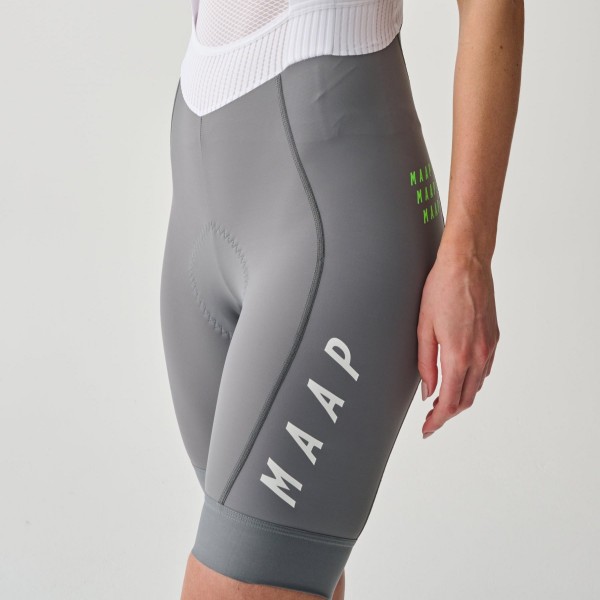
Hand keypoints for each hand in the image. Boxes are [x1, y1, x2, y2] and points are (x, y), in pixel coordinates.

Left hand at [416, 250, 499, 437]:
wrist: (466, 264)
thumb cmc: (441, 289)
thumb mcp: (424, 327)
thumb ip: (425, 363)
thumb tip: (428, 391)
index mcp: (458, 355)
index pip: (449, 401)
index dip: (437, 420)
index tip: (427, 429)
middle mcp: (478, 355)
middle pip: (465, 399)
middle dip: (448, 414)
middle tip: (430, 419)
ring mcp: (489, 347)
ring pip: (476, 387)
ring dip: (460, 399)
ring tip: (440, 402)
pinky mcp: (493, 338)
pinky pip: (484, 370)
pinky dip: (471, 382)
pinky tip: (458, 379)